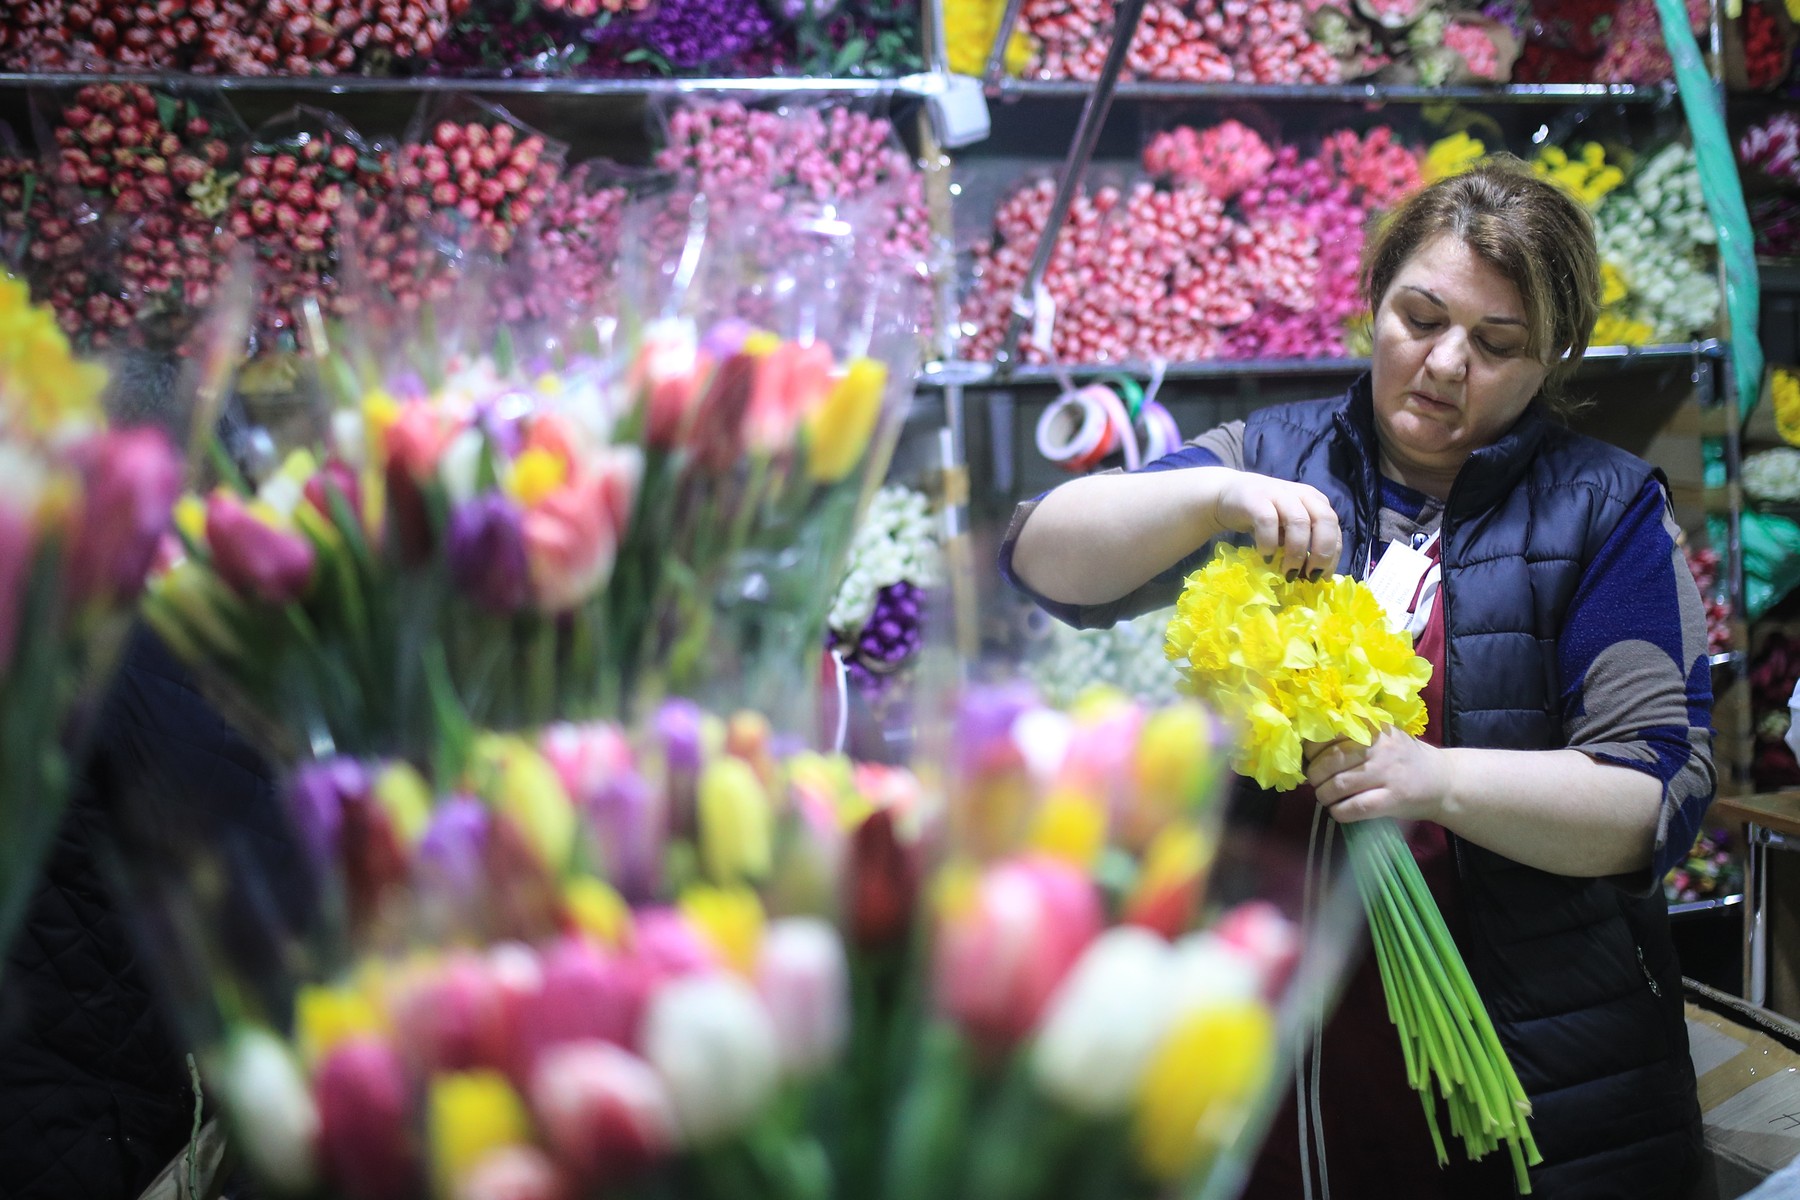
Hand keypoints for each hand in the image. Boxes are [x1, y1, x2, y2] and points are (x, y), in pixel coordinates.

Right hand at [1211, 471, 1341, 577]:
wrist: (1227, 495)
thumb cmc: (1262, 517)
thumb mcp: (1288, 529)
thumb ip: (1304, 543)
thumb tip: (1316, 575)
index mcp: (1315, 502)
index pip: (1334, 529)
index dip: (1332, 556)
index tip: (1321, 577)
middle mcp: (1302, 495)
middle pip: (1325, 520)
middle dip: (1322, 552)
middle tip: (1310, 576)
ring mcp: (1279, 494)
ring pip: (1299, 522)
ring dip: (1296, 553)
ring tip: (1287, 572)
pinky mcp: (1256, 499)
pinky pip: (1268, 522)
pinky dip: (1269, 543)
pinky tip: (1266, 556)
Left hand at [1305, 730, 1452, 823]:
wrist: (1444, 781)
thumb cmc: (1403, 759)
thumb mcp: (1381, 737)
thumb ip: (1350, 738)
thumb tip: (1307, 752)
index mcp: (1373, 726)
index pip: (1329, 733)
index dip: (1311, 750)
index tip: (1309, 759)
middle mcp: (1380, 747)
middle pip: (1330, 760)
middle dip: (1314, 775)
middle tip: (1315, 783)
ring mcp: (1388, 773)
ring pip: (1339, 785)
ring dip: (1324, 795)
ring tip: (1326, 797)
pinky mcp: (1393, 799)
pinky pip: (1356, 807)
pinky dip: (1339, 812)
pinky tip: (1339, 812)